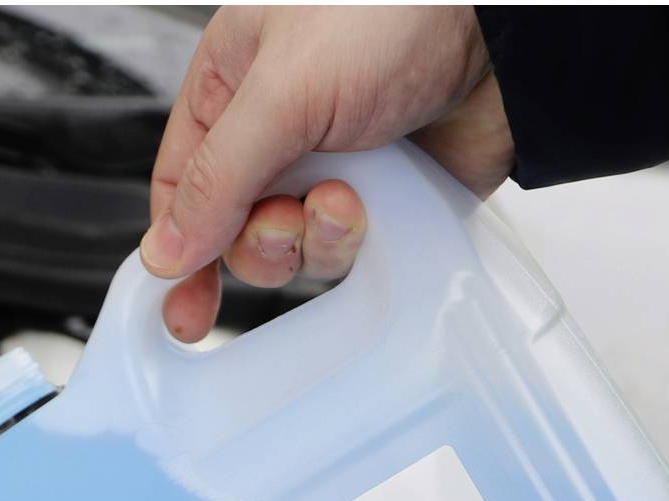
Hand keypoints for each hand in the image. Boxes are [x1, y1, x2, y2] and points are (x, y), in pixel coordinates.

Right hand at [146, 6, 513, 340]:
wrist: (503, 31)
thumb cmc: (394, 14)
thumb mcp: (282, 92)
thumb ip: (216, 178)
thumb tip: (165, 251)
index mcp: (234, 84)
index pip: (182, 182)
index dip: (178, 246)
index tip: (183, 305)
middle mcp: (280, 129)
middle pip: (237, 229)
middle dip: (262, 241)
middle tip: (289, 219)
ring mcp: (336, 165)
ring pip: (297, 248)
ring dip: (318, 238)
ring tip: (349, 198)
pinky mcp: (388, 196)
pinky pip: (353, 251)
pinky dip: (360, 242)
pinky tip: (377, 207)